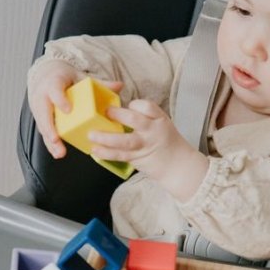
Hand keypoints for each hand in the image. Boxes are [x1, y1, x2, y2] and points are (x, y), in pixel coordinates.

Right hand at [27, 59, 121, 158]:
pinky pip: (44, 131)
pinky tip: (58, 153)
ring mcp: (39, 107)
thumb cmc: (65, 78)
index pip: (54, 90)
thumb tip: (119, 85)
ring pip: (43, 125)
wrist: (45, 74)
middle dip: (50, 127)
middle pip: (44, 112)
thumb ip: (99, 83)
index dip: (60, 99)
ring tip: (60, 152)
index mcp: (54, 81)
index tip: (68, 109)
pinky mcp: (40, 117)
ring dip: (50, 141)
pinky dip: (50, 144)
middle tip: (57, 139)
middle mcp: (43, 95)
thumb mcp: (80, 77)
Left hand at [89, 100, 207, 201]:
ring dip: (105, 137)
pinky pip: (120, 155)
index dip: (135, 104)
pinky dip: (106, 153)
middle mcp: (152, 132)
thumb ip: (144, 116)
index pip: (147, 107)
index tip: (128, 105)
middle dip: (117, 115)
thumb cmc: (166, 141)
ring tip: (91, 135)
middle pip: (134, 120)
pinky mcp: (137, 158)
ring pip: (124, 141)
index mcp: (159, 119)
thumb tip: (118, 110)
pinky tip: (96, 150)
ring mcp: (144, 146)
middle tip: (104, 112)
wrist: (177, 165)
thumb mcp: (161, 124)